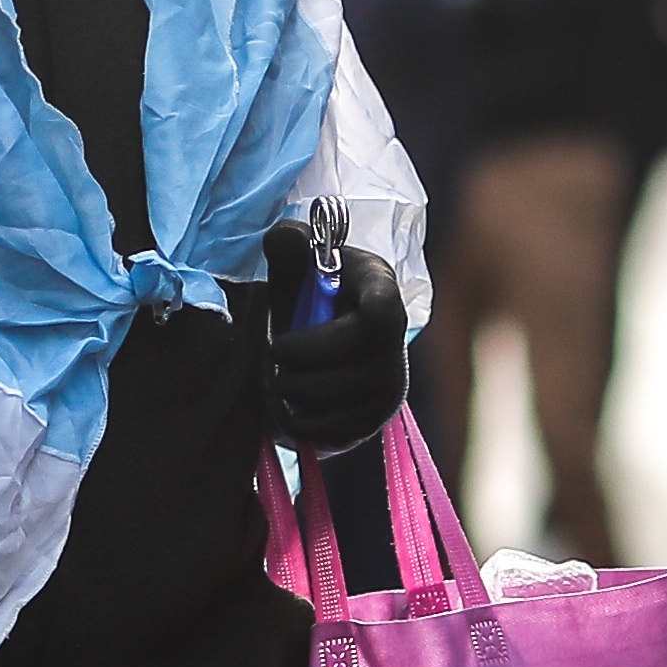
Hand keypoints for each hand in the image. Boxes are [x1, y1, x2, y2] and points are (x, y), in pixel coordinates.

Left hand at [265, 228, 408, 457]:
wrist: (314, 332)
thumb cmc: (303, 292)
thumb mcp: (293, 265)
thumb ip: (287, 245)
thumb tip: (286, 237)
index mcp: (377, 285)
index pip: (384, 309)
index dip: (353, 323)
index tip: (299, 333)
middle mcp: (394, 334)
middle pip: (361, 364)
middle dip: (308, 365)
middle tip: (273, 357)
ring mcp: (391, 376)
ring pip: (353, 401)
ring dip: (305, 395)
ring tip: (278, 382)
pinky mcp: (378, 413)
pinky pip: (349, 430)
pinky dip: (312, 426)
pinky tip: (290, 412)